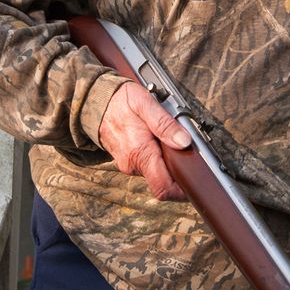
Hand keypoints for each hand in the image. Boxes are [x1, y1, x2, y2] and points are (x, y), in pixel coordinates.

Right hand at [96, 81, 191, 201]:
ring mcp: (129, 165)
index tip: (196, 179)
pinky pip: (147, 165)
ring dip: (167, 161)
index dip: (183, 190)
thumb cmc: (119, 100)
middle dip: (178, 169)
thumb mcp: (144, 103)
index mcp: (139, 152)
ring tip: (170, 138)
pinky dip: (157, 157)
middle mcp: (133, 164)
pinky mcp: (128, 161)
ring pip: (156, 172)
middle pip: (164, 181)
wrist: (93, 101)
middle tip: (187, 150)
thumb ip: (164, 124)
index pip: (163, 187)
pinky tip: (158, 140)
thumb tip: (184, 142)